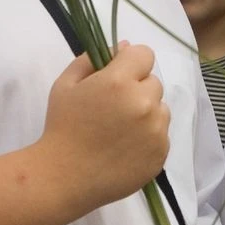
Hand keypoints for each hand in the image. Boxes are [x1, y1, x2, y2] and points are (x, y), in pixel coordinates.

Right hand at [39, 43, 169, 212]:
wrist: (64, 176)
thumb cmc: (62, 127)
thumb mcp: (66, 84)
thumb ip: (93, 59)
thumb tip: (125, 47)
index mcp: (120, 81)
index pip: (145, 54)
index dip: (130, 63)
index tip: (118, 76)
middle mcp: (144, 103)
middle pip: (153, 82)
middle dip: (136, 89)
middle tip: (113, 108)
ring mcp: (156, 130)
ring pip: (161, 109)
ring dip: (146, 113)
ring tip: (119, 130)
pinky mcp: (161, 153)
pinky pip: (162, 134)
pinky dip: (148, 137)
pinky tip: (125, 148)